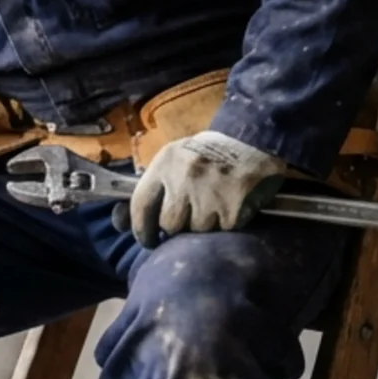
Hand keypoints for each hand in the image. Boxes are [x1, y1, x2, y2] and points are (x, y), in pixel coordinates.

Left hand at [126, 130, 287, 247]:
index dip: (141, 229)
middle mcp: (184, 177)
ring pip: (197, 229)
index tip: (147, 240)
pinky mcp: (233, 206)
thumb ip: (155, 185)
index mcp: (165, 163)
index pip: (141, 205)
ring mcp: (209, 192)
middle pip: (169, 224)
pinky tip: (230, 204)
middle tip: (189, 216)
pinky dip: (226, 222)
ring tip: (213, 204)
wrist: (252, 139)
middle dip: (177, 225)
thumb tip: (125, 220)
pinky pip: (222, 229)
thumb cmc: (208, 152)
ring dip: (204, 223)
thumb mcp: (175, 158)